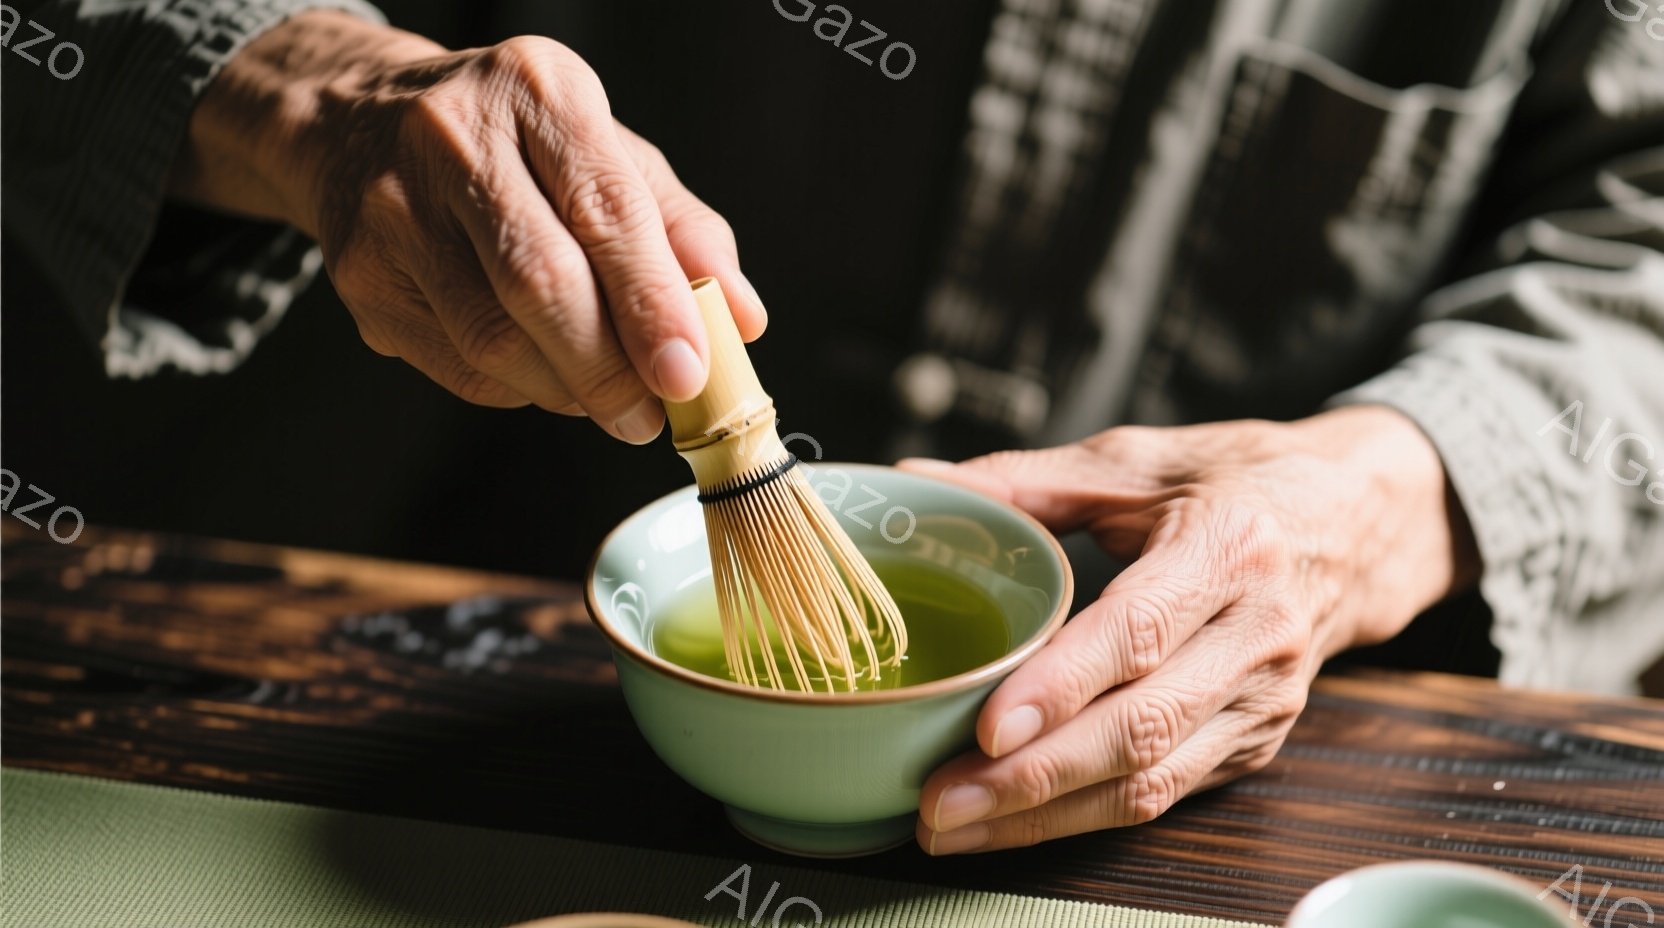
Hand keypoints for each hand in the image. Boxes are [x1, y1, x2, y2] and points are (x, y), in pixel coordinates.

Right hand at [169, 11, 764, 441]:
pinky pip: (458, 366)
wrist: (357, 124)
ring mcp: (393, 210)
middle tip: (650, 413)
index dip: (651, 302)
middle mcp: (454, 138)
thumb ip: (683, 233)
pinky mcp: (361, 278)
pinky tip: (545, 376)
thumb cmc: (514, 146)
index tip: (689, 371)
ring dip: (567, 390)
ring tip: (607, 399)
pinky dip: (520, 390)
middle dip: (609, 367)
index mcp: (536, 90)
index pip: (604, 209)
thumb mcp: (608, 155)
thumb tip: (741, 319)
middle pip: (539, 281)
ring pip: (493, 338)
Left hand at [902, 405, 1478, 852]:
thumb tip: (915, 483)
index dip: (1064, 685)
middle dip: (1034, 776)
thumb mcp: (1137, 459)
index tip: (988, 725)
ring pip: (1151, 780)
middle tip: (939, 799)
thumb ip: (1024, 478)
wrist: (1359, 523)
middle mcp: (1256, 633)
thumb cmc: (1238, 482)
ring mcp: (1264, 700)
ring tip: (954, 825)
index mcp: (1227, 547)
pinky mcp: (1255, 742)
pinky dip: (1084, 817)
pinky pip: (1166, 794)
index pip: (1139, 630)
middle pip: (1140, 726)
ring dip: (1047, 815)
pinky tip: (1013, 822)